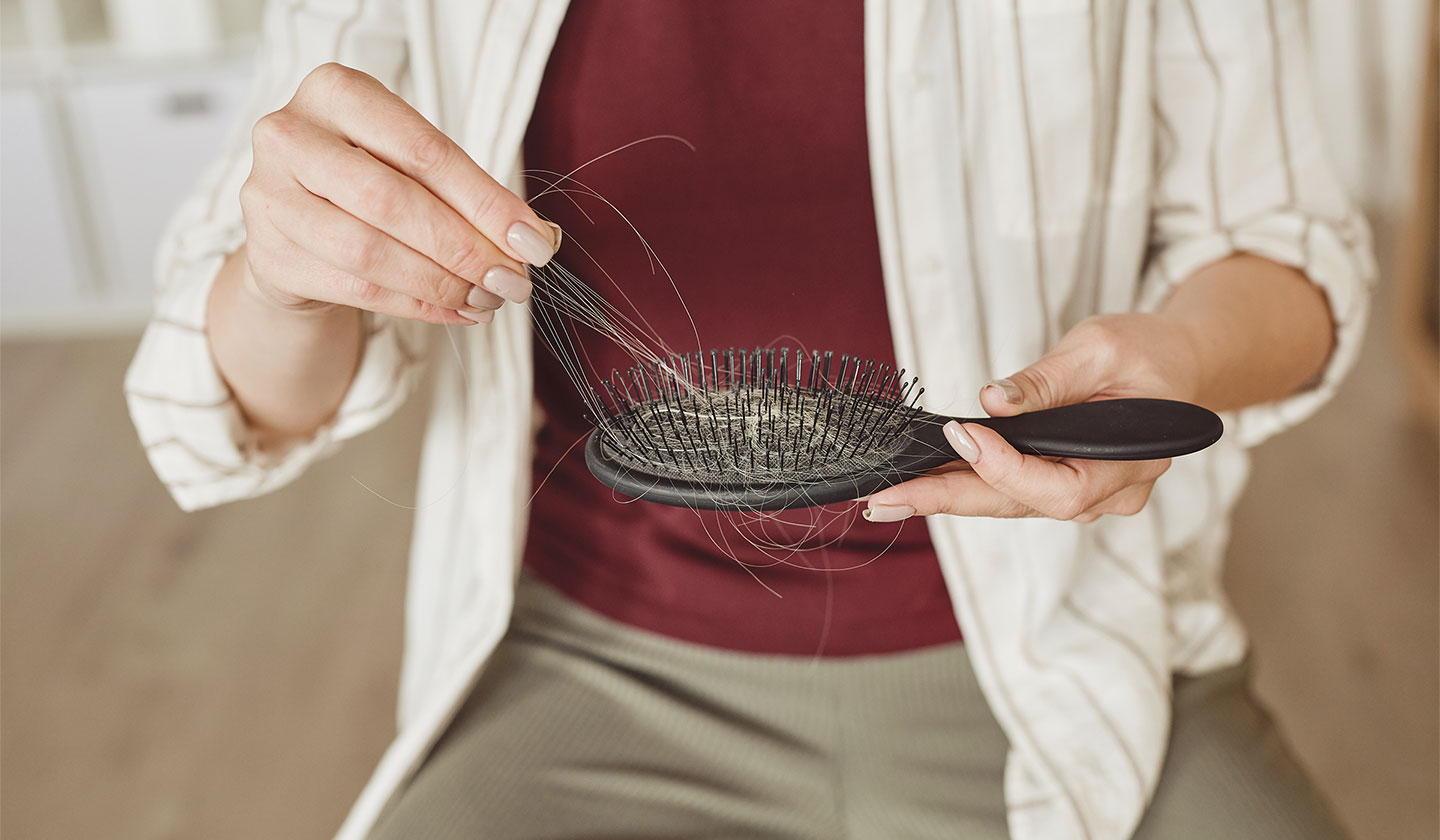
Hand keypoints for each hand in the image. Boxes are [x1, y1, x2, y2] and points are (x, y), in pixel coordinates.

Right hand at [237, 63, 558, 325]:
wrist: (297, 224)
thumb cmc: (370, 182)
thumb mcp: (416, 168)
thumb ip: (471, 196)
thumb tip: (538, 239)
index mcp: (335, 91)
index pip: (425, 151)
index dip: (487, 203)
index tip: (535, 243)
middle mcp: (290, 135)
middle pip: (392, 201)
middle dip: (464, 248)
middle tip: (512, 281)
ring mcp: (268, 196)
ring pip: (369, 252)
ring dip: (441, 283)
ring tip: (487, 299)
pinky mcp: (268, 255)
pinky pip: (356, 288)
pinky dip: (418, 305)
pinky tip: (456, 311)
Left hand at [863, 314, 1202, 522]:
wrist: (1176, 364)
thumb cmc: (1147, 352)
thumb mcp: (1101, 347)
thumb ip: (1049, 380)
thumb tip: (993, 401)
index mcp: (1132, 461)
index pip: (1062, 486)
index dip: (1005, 467)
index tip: (961, 434)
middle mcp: (1109, 492)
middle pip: (1020, 506)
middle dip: (948, 500)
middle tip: (884, 499)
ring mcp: (1086, 495)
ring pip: (1008, 504)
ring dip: (946, 497)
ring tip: (888, 496)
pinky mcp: (1061, 484)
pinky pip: (1009, 492)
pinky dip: (964, 485)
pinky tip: (920, 482)